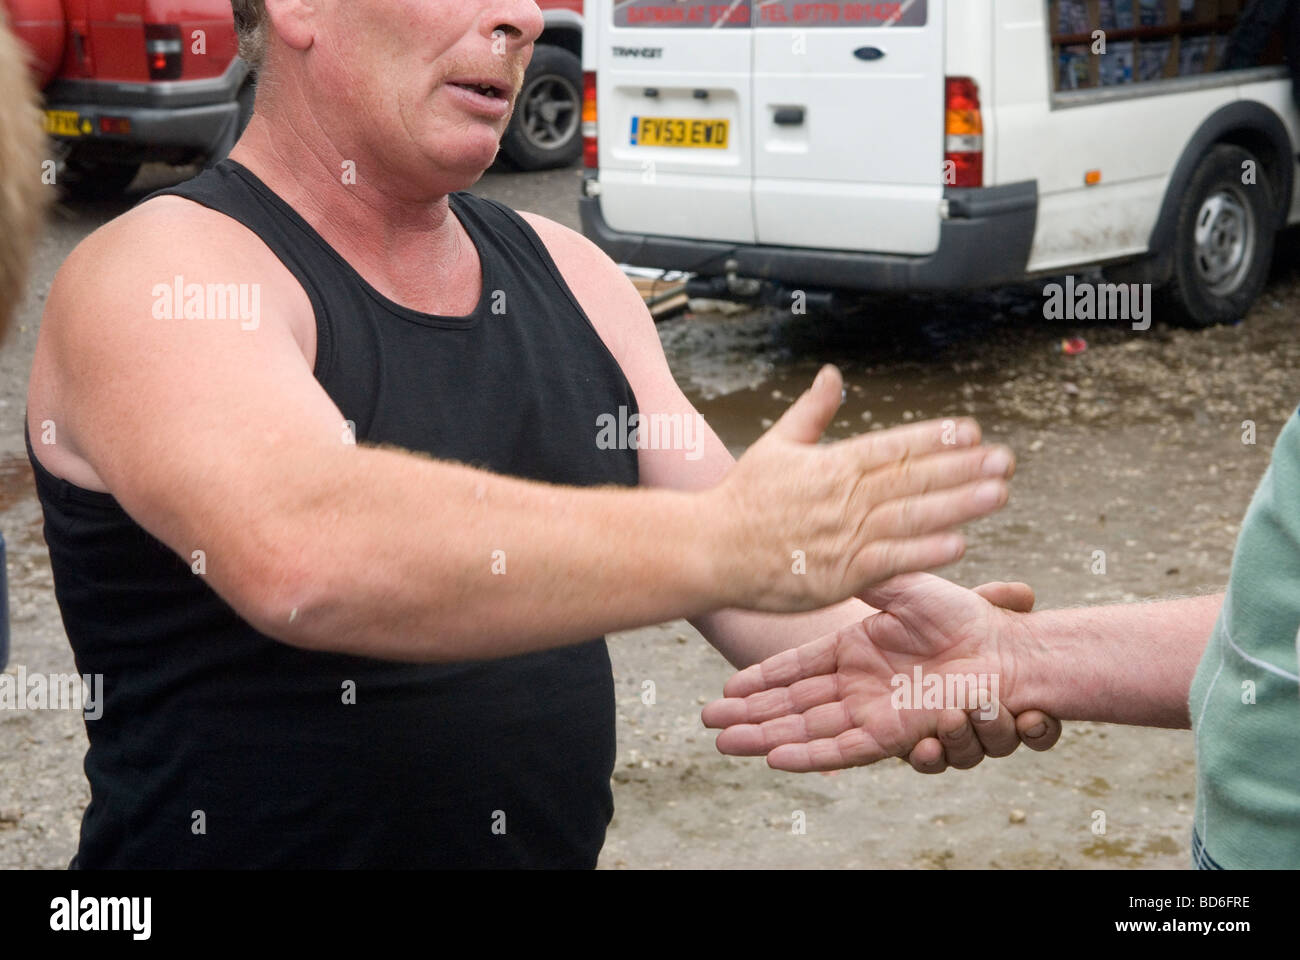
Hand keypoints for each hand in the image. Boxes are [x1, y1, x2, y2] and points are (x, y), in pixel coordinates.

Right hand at [701, 573, 1061, 771]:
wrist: (1006, 648)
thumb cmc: (961, 614)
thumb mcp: (901, 585)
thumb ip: (859, 580)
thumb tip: (821, 564)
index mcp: (855, 650)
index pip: (794, 669)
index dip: (758, 681)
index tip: (725, 690)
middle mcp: (858, 685)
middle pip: (790, 707)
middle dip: (747, 717)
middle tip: (708, 725)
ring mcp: (872, 711)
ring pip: (805, 731)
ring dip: (764, 738)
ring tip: (724, 743)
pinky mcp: (892, 732)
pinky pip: (843, 749)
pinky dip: (808, 755)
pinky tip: (775, 757)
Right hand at [708, 365, 1014, 612]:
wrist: (709, 551)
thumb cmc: (742, 499)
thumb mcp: (777, 445)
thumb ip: (813, 411)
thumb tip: (833, 375)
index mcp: (831, 464)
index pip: (894, 445)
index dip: (936, 437)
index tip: (972, 429)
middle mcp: (843, 497)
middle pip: (913, 478)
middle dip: (963, 468)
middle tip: (1005, 460)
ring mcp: (843, 537)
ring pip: (911, 516)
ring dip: (957, 504)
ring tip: (998, 492)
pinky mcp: (839, 575)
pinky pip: (890, 561)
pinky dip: (924, 552)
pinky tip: (959, 541)